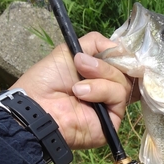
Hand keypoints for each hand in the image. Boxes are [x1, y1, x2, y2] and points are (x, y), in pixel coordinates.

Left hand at [10, 32, 138, 149]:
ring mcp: (110, 106)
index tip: (111, 50)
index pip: (122, 62)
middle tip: (81, 64)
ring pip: (123, 83)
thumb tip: (120, 46)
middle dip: (103, 65)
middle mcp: (107, 90)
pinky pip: (119, 97)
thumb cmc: (48, 80)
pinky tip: (82, 94)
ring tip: (77, 86)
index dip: (119, 55)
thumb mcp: (71, 50)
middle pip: (124, 72)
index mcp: (99, 74)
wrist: (39, 105)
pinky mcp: (113, 120)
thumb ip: (96, 43)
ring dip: (100, 77)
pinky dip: (102, 91)